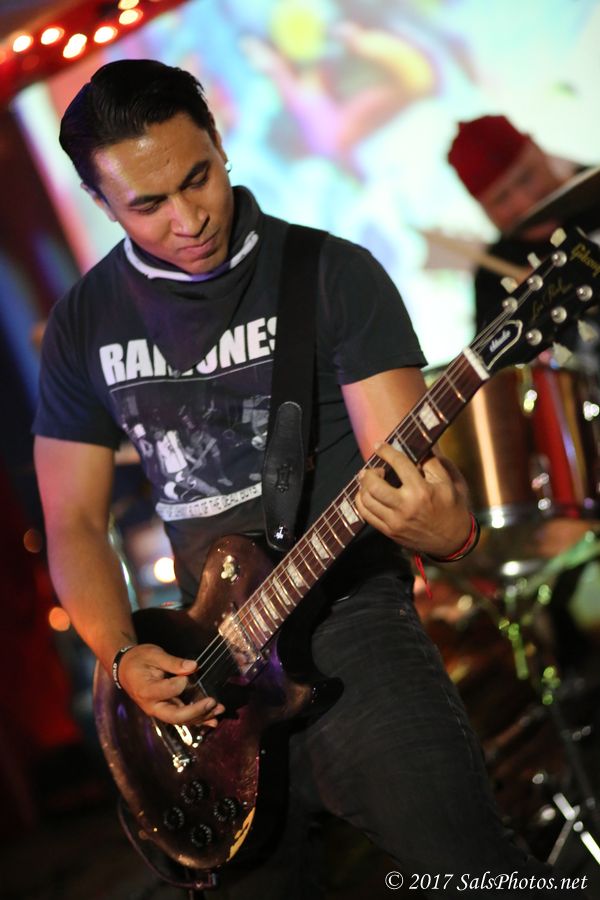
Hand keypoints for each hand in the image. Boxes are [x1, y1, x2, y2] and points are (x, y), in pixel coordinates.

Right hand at [116, 643, 224, 726]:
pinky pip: (182, 719)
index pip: (167, 691)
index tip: (188, 673)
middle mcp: (152, 706)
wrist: (126, 669)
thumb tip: (193, 666)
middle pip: (175, 716)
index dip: (180, 684)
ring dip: (202, 717)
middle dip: (196, 711)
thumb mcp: (153, 655)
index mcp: (146, 690)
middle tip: (213, 702)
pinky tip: (213, 720)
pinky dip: (198, 720)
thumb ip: (173, 662)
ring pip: (181, 720)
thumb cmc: (139, 659)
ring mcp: (159, 710)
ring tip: (220, 710)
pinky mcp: (166, 710)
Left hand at [355, 442, 471, 556]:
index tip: (379, 445)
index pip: (399, 464)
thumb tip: (415, 448)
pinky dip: (361, 502)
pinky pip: (366, 515)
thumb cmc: (454, 506)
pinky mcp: (390, 532)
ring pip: (367, 500)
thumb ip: (433, 463)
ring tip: (369, 481)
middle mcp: (406, 506)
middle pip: (374, 485)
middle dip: (369, 473)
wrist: (454, 540)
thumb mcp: (450, 481)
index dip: (386, 451)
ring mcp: (396, 521)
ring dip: (363, 486)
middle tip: (374, 469)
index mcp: (422, 490)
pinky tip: (367, 495)